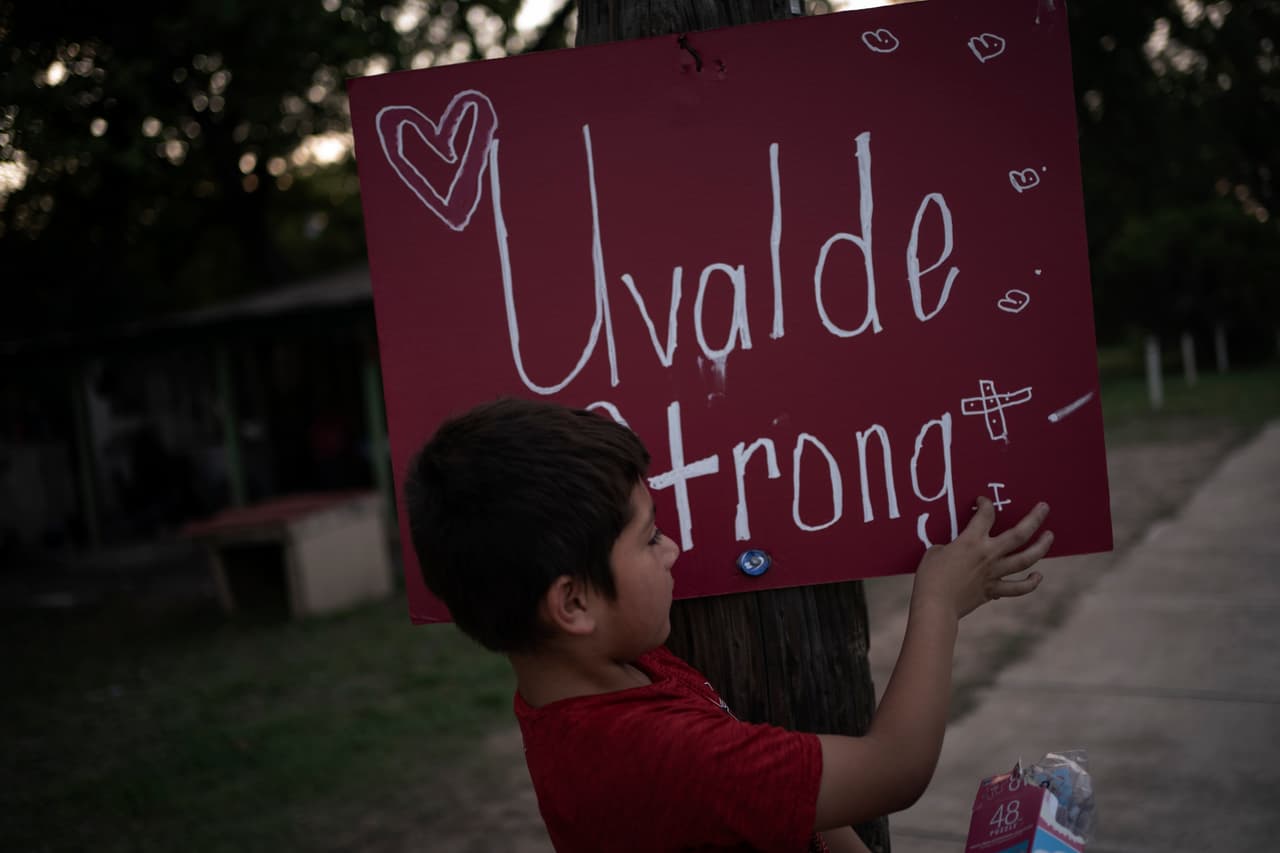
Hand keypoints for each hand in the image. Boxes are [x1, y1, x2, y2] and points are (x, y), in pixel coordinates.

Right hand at [912, 497, 1051, 618]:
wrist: (935, 605)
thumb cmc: (930, 576)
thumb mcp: (935, 553)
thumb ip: (951, 547)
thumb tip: (956, 550)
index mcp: (971, 541)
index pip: (985, 515)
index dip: (986, 504)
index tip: (983, 501)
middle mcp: (988, 554)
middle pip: (1019, 534)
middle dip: (1034, 518)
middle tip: (1044, 507)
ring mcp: (994, 573)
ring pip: (1025, 559)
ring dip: (1041, 547)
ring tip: (1049, 536)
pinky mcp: (993, 590)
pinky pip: (1018, 588)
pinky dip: (1030, 583)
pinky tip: (1038, 576)